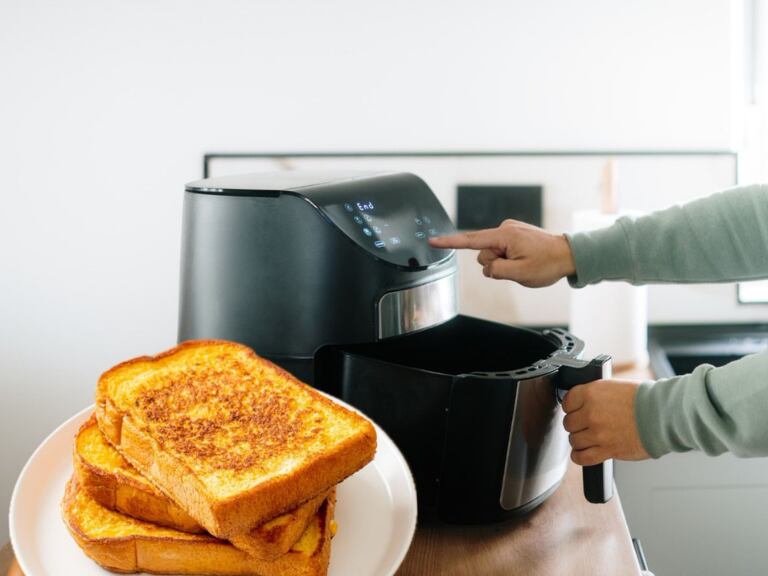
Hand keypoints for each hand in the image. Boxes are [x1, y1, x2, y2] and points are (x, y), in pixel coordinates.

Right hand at [428, 219, 575, 286]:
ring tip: (524, 263)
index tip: (432, 241)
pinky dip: (509, 259)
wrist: (569, 254)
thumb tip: (487, 267)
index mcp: (505, 235)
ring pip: (493, 254)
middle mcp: (504, 229)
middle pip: (484, 253)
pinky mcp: (513, 235)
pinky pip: (501, 251)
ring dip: (504, 263)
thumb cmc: (548, 263)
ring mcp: (509, 230)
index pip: (470, 240)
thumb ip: (496, 271)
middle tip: (518, 267)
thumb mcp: (521, 274)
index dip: (449, 242)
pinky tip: (524, 259)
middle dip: (495, 265)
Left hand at [562, 379, 649, 464]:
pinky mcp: (607, 450)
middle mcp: (591, 412)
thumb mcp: (613, 386)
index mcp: (591, 393)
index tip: (575, 410)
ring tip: (589, 439)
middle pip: (569, 423)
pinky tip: (582, 453)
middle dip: (576, 425)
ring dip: (579, 441)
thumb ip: (594, 395)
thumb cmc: (645, 399)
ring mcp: (598, 432)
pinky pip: (582, 457)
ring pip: (574, 440)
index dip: (571, 407)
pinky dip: (579, 456)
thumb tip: (582, 402)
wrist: (664, 415)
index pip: (567, 402)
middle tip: (586, 425)